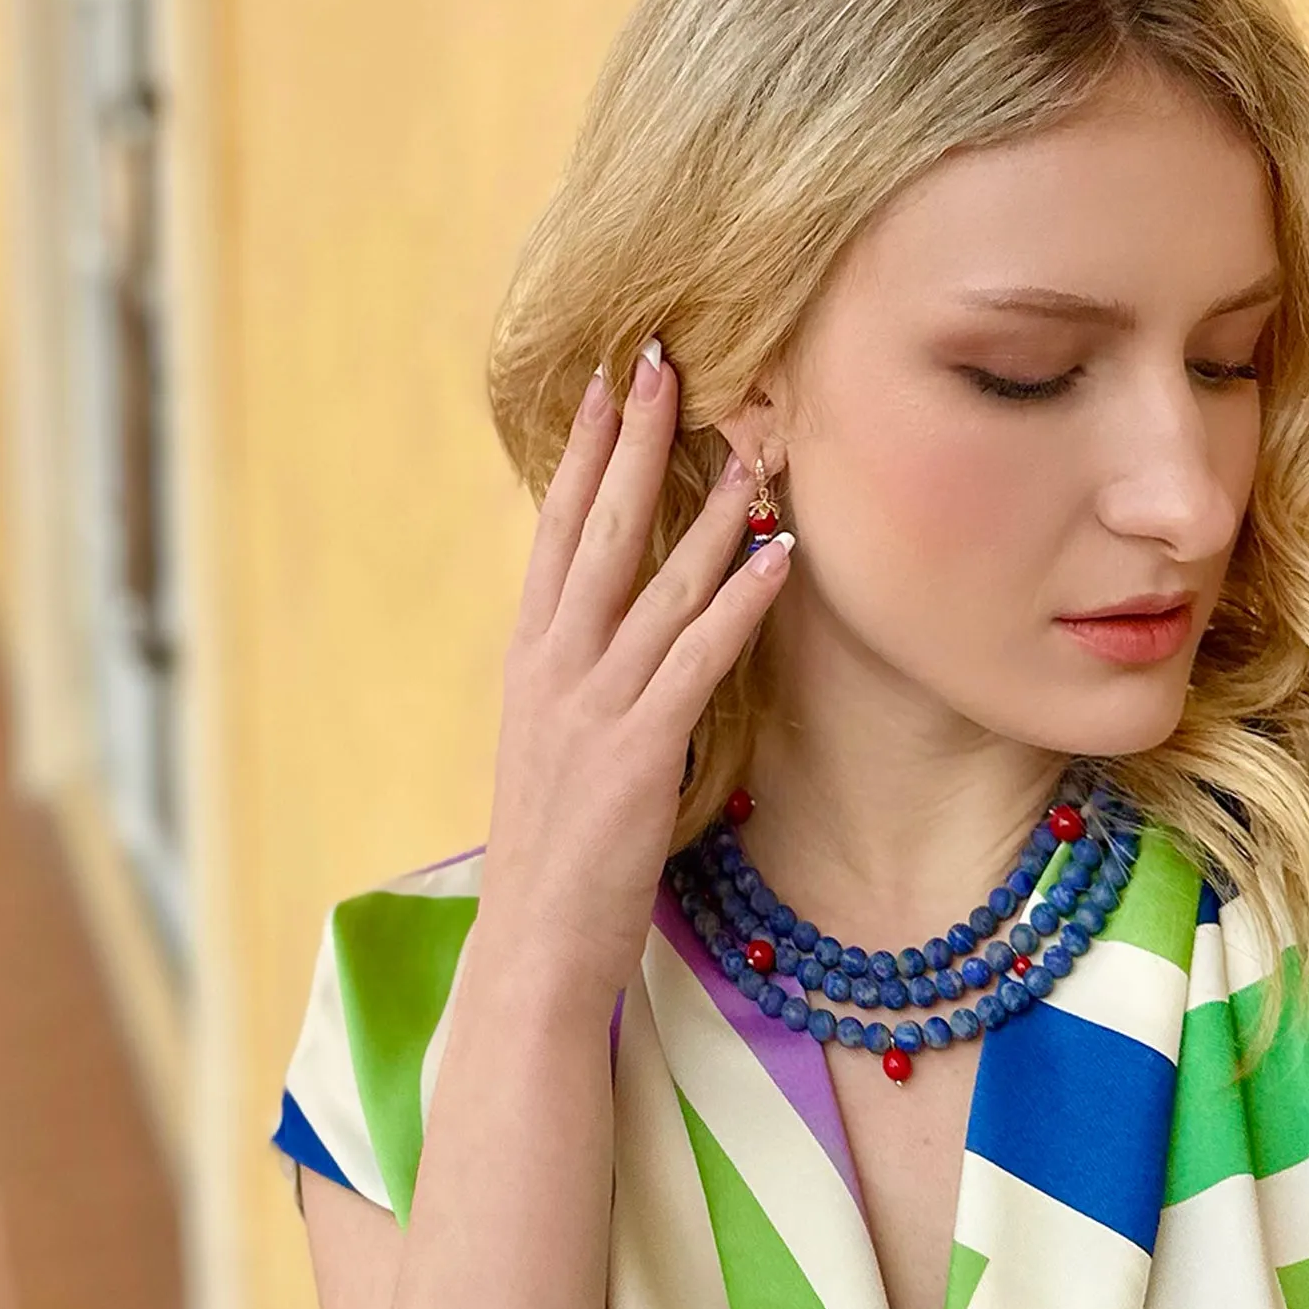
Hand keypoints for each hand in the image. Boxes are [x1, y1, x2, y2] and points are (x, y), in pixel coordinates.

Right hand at [477, 338, 792, 1010]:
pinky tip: (778, 555)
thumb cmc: (556, 850)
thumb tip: (619, 618)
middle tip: (662, 362)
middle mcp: (554, 666)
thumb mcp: (552, 741)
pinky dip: (740, 599)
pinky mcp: (639, 749)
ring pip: (659, 580)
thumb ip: (580, 673)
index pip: (556, 532)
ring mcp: (594, 705)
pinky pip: (699, 655)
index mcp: (530, 659)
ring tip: (750, 442)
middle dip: (634, 440)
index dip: (580, 452)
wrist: (532, 946)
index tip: (602, 382)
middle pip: (601, 528)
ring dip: (710, 507)